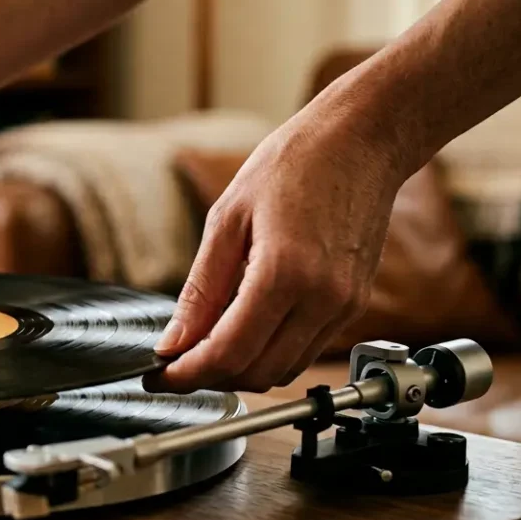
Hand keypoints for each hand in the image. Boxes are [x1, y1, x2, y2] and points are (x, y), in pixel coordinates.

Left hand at [147, 106, 414, 392]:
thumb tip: (174, 341)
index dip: (187, 374)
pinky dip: (270, 353)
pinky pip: (305, 350)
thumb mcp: (226, 219)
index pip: (228, 353)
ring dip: (240, 371)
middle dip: (210, 378)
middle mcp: (322, 298)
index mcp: (284, 273)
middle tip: (176, 364)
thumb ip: (200, 290)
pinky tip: (243, 330)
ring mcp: (344, 306)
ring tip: (204, 348)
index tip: (159, 376)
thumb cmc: (294, 164)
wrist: (360, 141)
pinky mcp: (354, 305)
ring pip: (283, 371)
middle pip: (257, 373)